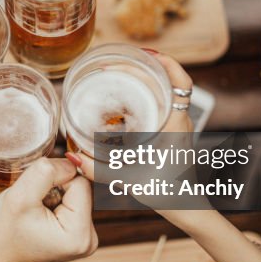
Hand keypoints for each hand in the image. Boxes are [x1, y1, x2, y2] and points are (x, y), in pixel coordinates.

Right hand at [0, 158, 97, 261]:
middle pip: (82, 187)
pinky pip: (73, 201)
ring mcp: (86, 237)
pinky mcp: (79, 232)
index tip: (35, 192)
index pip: (81, 182)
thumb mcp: (19, 197)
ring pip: (77, 192)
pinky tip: (42, 211)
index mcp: (80, 234)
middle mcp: (90, 238)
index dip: (56, 178)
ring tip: (36, 208)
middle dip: (57, 186)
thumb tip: (71, 161)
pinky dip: (56, 199)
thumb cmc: (4, 234)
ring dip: (55, 192)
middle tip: (34, 202)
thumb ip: (45, 172)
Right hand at [65, 50, 193, 182]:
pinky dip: (147, 94)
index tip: (146, 54)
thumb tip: (74, 158)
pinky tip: (127, 97)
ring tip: (120, 73)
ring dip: (147, 79)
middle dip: (145, 67)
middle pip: (169, 81)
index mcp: (176, 124)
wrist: (186, 207)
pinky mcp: (173, 132)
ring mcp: (179, 126)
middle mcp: (180, 121)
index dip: (166, 63)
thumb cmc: (167, 193)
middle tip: (117, 63)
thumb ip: (100, 170)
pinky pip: (163, 103)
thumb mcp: (130, 180)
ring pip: (167, 91)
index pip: (180, 84)